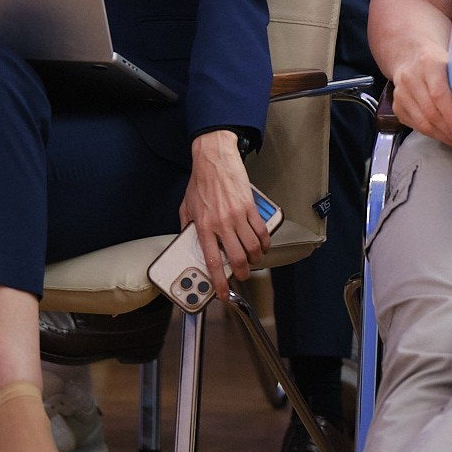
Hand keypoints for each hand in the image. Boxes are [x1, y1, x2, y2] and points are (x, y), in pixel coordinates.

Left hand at [179, 130, 271, 284]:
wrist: (214, 160)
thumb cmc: (201, 181)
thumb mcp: (186, 206)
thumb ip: (187, 226)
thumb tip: (188, 240)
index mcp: (203, 226)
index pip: (212, 261)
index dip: (218, 281)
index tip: (221, 291)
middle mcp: (222, 223)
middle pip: (237, 257)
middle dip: (242, 272)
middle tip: (242, 275)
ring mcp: (238, 215)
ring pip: (252, 246)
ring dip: (255, 258)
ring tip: (253, 261)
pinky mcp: (250, 206)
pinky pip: (261, 230)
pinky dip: (265, 241)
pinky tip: (263, 245)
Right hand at [391, 44, 451, 152]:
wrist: (411, 58)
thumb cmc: (440, 63)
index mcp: (428, 64)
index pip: (438, 93)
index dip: (450, 114)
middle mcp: (411, 78)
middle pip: (430, 111)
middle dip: (450, 132)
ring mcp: (401, 94)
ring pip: (422, 123)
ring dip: (443, 137)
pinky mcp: (397, 107)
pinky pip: (416, 127)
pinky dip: (433, 135)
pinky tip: (447, 138)